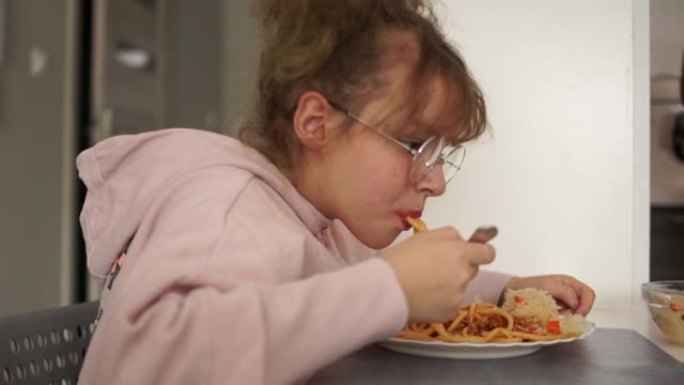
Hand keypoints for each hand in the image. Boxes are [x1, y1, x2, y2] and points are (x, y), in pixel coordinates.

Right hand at [381, 227, 495, 322]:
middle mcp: (463, 275)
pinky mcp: (449, 312)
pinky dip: (440, 301)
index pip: (488, 253)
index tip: (472, 254)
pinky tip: (423, 297)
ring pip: (459, 287)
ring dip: (449, 285)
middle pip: (472, 270)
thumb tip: (463, 241)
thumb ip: (449, 236)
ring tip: (424, 284)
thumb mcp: (424, 236)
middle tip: (436, 268)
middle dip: (460, 268)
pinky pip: (450, 303)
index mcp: (459, 253)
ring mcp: (458, 296)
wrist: (385, 290)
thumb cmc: (399, 259)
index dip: (480, 252)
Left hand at [504, 275, 595, 315]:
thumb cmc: (530, 286)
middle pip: (584, 305)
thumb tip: (576, 303)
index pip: (588, 294)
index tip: (577, 315)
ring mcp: (564, 302)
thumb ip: (565, 291)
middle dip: (577, 313)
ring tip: (556, 316)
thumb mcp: (548, 285)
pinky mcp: (557, 311)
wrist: (514, 292)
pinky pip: (565, 317)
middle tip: (565, 316)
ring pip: (575, 313)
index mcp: (570, 283)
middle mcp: (569, 292)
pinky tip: (552, 317)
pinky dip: (561, 319)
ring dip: (568, 317)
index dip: (586, 305)